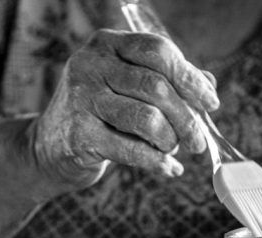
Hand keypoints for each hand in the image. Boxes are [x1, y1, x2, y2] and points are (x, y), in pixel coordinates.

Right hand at [27, 29, 218, 190]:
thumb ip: (166, 81)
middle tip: (197, 141)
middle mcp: (91, 64)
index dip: (190, 78)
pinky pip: (132, 149)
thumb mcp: (129, 88)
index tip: (211, 103)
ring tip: (171, 150)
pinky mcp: (79, 134)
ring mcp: (82, 98)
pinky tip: (169, 169)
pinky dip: (158, 163)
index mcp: (108, 44)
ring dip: (169, 140)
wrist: (50, 146)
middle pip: (156, 86)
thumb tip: (208, 85)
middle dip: (186, 118)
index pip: (158, 51)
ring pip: (147, 119)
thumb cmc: (99, 114)